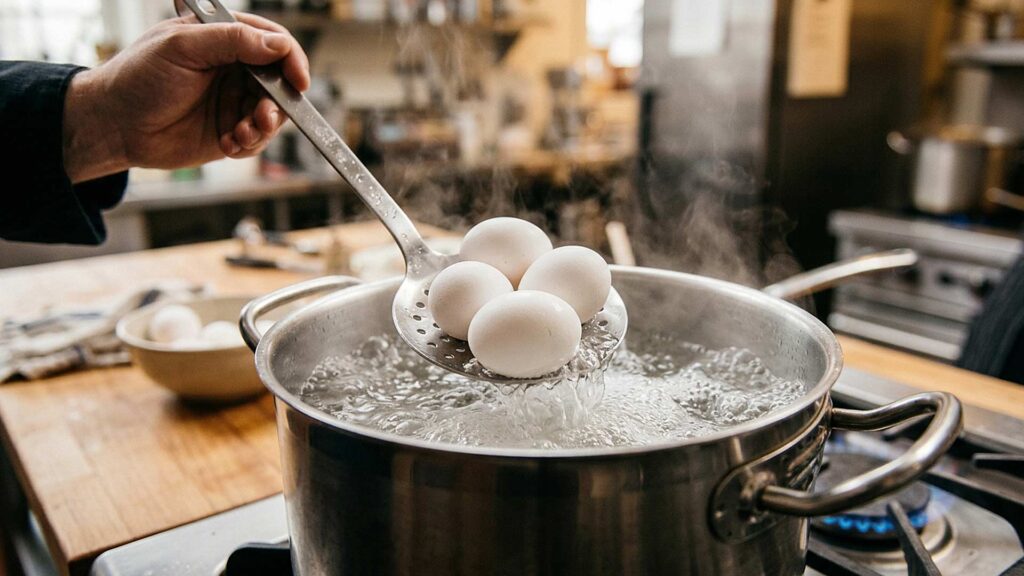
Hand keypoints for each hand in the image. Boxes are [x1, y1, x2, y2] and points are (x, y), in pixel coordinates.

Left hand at [63, 13, 309, 183]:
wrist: (114, 125)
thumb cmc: (138, 78)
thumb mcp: (182, 48)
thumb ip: (231, 41)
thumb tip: (277, 45)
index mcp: (223, 38)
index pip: (272, 41)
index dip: (290, 59)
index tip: (298, 80)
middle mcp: (234, 68)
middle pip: (280, 81)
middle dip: (278, 102)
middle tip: (262, 117)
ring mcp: (233, 100)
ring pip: (273, 114)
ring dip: (262, 127)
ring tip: (240, 134)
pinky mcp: (229, 130)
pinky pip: (257, 139)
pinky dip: (249, 143)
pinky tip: (227, 143)